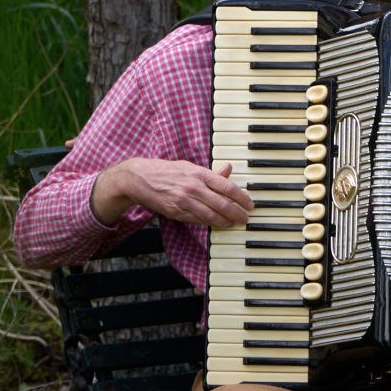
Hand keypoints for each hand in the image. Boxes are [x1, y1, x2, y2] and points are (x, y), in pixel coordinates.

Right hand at [99, 158, 253, 229]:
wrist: (140, 178)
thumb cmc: (167, 171)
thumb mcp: (190, 166)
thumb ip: (210, 172)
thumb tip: (229, 169)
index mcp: (199, 173)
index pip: (227, 187)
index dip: (242, 197)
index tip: (250, 204)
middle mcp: (193, 187)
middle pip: (222, 203)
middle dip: (237, 213)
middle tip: (246, 218)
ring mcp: (184, 201)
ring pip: (211, 215)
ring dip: (225, 221)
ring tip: (234, 223)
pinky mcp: (176, 212)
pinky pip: (197, 220)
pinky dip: (209, 223)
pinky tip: (218, 224)